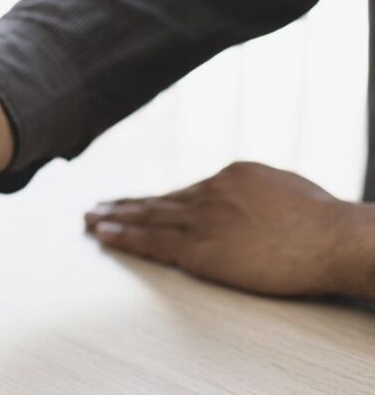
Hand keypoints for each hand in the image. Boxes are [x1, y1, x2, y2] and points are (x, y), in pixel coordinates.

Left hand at [85, 161, 374, 298]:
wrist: (334, 239)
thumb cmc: (323, 221)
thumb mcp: (285, 189)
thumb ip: (256, 193)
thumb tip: (246, 201)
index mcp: (232, 175)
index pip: (185, 192)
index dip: (156, 201)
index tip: (137, 204)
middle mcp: (210, 192)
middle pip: (158, 200)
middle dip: (125, 204)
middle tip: (98, 206)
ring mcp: (202, 219)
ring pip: (147, 218)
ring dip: (114, 218)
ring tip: (90, 219)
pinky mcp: (199, 248)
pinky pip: (151, 242)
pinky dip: (123, 237)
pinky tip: (103, 234)